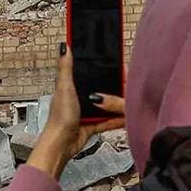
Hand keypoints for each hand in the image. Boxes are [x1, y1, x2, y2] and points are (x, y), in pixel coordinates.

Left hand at [28, 46, 124, 179]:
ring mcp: (87, 112)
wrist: (62, 144)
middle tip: (128, 82)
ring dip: (116, 104)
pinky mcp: (93, 125)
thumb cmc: (60, 117)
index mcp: (71, 87)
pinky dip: (117, 119)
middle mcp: (80, 98)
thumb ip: (66, 68)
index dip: (101, 67)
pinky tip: (127, 116)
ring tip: (130, 97)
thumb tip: (64, 46)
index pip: (89, 72)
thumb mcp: (65, 88)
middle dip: (113, 87)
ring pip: (106, 105)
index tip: (115, 61)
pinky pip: (108, 120)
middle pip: (101, 89)